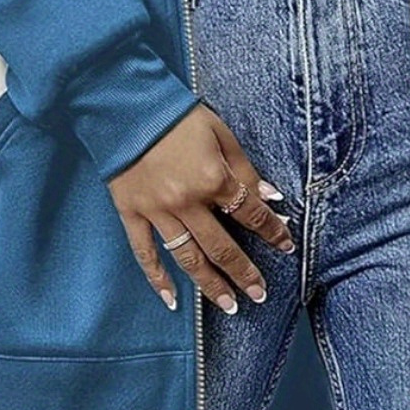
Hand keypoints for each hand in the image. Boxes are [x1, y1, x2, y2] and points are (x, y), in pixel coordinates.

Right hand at [107, 102, 296, 312]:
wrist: (123, 104)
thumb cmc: (176, 115)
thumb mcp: (220, 133)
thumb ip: (246, 169)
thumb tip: (271, 197)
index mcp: (213, 179)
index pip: (250, 214)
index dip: (272, 230)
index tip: (285, 245)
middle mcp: (187, 202)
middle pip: (222, 247)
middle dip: (244, 272)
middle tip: (259, 294)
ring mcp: (158, 212)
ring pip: (189, 258)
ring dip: (211, 285)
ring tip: (229, 305)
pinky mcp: (131, 213)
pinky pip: (145, 253)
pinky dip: (158, 279)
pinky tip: (173, 300)